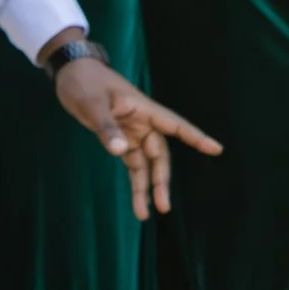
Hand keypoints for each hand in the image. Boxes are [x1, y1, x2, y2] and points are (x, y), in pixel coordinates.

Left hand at [51, 54, 219, 217]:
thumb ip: (107, 128)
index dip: (195, 137)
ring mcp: (132, 133)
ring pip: (147, 164)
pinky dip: (135, 182)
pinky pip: (132, 164)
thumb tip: (120, 152)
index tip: (216, 149)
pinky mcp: (120, 140)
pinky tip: (138, 202)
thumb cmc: (85, 82)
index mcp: (144, 109)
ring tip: (145, 214)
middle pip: (159, 155)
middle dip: (162, 180)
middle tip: (164, 206)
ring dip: (147, 187)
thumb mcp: (92, 103)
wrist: (72, 74)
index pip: (175, 125)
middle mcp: (143, 124)